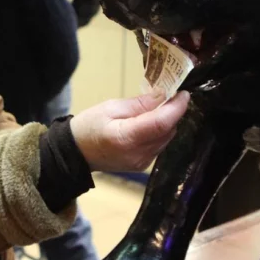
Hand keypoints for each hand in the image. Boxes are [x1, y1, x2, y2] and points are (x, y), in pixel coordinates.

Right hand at [70, 91, 190, 172]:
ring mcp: (142, 163)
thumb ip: (139, 104)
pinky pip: (160, 145)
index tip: (184, 93)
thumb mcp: (110, 107)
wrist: (76, 153)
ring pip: (166, 138)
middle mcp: (138, 154)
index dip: (176, 108)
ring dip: (167, 122)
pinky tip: (150, 123)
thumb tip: (163, 95)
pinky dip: (160, 132)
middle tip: (169, 95)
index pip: (161, 123)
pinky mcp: (143, 165)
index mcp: (126, 138)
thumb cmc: (89, 126)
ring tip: (157, 108)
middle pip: (167, 131)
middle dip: (172, 112)